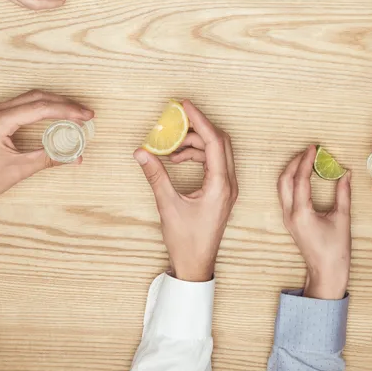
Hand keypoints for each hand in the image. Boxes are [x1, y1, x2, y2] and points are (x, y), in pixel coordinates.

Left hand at [0, 90, 94, 207]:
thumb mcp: (19, 169)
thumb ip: (49, 158)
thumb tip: (74, 156)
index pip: (40, 108)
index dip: (66, 110)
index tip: (85, 116)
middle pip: (38, 97)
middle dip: (64, 104)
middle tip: (85, 113)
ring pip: (32, 98)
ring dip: (55, 103)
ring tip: (75, 113)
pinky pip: (25, 105)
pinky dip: (44, 108)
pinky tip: (57, 114)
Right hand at [134, 100, 238, 281]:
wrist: (196, 265)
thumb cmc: (186, 240)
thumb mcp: (167, 205)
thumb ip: (155, 176)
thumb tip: (141, 152)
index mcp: (221, 185)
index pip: (214, 142)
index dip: (200, 120)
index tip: (185, 105)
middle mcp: (229, 183)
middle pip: (220, 141)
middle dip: (198, 128)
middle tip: (177, 119)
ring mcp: (227, 188)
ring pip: (217, 151)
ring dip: (195, 143)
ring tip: (171, 147)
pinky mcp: (222, 192)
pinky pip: (214, 163)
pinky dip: (197, 155)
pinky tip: (177, 160)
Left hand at [277, 145, 351, 299]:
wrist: (326, 272)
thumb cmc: (336, 250)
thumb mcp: (343, 219)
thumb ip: (343, 194)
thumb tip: (346, 173)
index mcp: (302, 214)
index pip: (300, 180)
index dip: (306, 161)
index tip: (314, 149)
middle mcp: (290, 214)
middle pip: (284, 180)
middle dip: (294, 162)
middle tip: (308, 151)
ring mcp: (287, 218)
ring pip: (282, 187)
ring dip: (291, 170)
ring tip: (306, 159)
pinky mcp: (290, 220)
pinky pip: (286, 195)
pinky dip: (292, 181)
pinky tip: (304, 175)